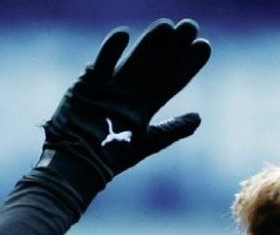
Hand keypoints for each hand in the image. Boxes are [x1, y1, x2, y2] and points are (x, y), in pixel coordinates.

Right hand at [41, 19, 210, 183]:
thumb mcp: (146, 143)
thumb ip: (171, 130)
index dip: (188, 64)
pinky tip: (123, 33)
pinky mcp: (87, 83)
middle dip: (173, 46)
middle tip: (189, 26)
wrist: (76, 163)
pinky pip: (101, 62)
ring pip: (134, 58)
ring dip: (149, 42)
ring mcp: (109, 85)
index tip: (203, 45)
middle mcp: (129, 91)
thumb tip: (198, 118)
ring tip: (165, 26)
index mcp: (145, 105)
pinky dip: (109, 49)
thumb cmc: (110, 158)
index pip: (172, 80)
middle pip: (156, 64)